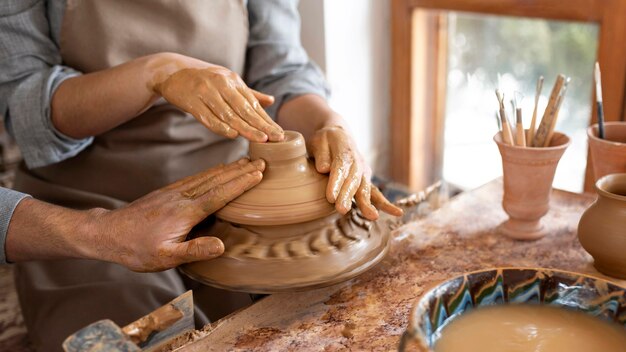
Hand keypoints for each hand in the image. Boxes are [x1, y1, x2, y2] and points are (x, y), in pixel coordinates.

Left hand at [91, 158, 264, 271]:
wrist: (108, 233)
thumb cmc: (137, 249)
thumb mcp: (165, 258)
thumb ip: (193, 250)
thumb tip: (221, 245)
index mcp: (186, 212)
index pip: (220, 194)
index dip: (241, 183)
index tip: (259, 172)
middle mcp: (182, 197)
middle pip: (217, 180)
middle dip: (241, 170)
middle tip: (262, 160)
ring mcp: (175, 193)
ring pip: (207, 176)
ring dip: (229, 168)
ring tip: (246, 162)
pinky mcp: (168, 192)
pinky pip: (196, 178)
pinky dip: (212, 172)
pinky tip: (218, 171)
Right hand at [153, 65, 283, 142]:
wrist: (171, 72)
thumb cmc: (204, 80)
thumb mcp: (227, 81)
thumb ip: (248, 93)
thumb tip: (271, 101)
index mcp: (232, 80)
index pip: (253, 104)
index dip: (266, 120)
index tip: (279, 133)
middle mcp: (221, 84)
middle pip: (244, 109)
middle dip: (261, 125)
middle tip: (275, 138)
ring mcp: (206, 92)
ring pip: (228, 114)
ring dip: (245, 128)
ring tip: (260, 139)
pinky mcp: (191, 102)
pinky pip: (208, 117)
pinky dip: (220, 127)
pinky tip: (233, 135)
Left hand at [308, 126, 402, 219]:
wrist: (339, 136)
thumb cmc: (326, 141)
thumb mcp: (319, 141)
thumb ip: (322, 155)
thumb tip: (324, 168)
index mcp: (344, 151)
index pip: (340, 168)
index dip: (336, 183)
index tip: (330, 197)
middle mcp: (357, 162)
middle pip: (353, 181)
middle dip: (348, 196)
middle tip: (342, 209)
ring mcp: (364, 172)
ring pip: (365, 189)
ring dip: (367, 203)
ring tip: (372, 216)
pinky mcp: (366, 181)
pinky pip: (376, 194)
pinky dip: (385, 204)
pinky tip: (397, 213)